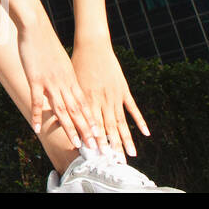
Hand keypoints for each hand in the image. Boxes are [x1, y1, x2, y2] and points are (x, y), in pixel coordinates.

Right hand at [16, 21, 99, 150]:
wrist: (37, 27)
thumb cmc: (47, 42)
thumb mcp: (60, 61)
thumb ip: (64, 75)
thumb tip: (68, 85)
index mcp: (72, 78)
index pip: (85, 104)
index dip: (92, 120)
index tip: (100, 135)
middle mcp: (64, 83)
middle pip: (78, 110)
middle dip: (87, 130)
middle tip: (95, 147)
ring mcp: (51, 81)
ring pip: (62, 109)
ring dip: (69, 128)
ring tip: (75, 144)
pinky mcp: (35, 78)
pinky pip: (37, 100)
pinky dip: (37, 115)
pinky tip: (36, 128)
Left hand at [72, 38, 148, 156]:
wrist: (92, 45)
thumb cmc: (76, 64)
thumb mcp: (71, 83)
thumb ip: (71, 101)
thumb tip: (62, 117)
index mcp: (87, 99)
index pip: (92, 125)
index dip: (96, 141)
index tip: (98, 156)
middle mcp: (101, 100)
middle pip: (107, 128)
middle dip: (111, 146)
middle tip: (116, 163)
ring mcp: (114, 96)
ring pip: (120, 122)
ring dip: (126, 139)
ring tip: (131, 155)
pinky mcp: (123, 90)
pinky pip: (132, 108)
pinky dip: (139, 121)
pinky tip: (145, 134)